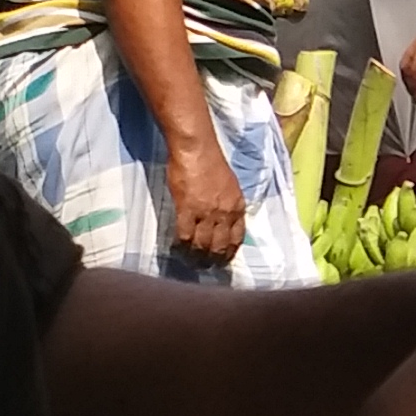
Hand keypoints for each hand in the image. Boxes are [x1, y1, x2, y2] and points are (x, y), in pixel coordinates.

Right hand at [165, 133, 247, 262]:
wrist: (197, 150)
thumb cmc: (212, 163)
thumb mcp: (230, 185)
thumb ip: (229, 204)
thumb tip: (223, 220)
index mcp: (237, 206)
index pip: (237, 237)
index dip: (229, 251)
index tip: (223, 259)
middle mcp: (224, 213)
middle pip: (219, 245)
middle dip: (213, 259)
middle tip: (205, 266)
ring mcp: (206, 213)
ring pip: (202, 244)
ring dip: (197, 256)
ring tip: (191, 262)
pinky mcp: (187, 210)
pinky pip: (185, 235)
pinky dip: (182, 245)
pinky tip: (178, 248)